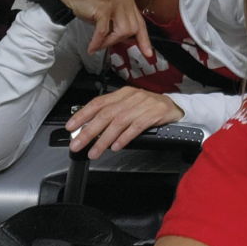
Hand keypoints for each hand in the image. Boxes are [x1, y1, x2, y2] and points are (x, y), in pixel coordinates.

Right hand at [55, 0, 153, 58]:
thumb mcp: (109, 13)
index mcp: (129, 0)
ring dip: (108, 42)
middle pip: (132, 29)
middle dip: (118, 41)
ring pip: (121, 32)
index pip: (140, 22)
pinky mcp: (104, 8)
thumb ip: (119, 23)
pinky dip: (98, 42)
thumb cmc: (88, 5)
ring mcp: (116, 2)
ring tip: (97, 44)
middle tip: (104, 44)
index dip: (144, 39)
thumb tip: (127, 40)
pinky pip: (104, 32)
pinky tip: (91, 47)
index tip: (148, 53)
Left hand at [65, 86, 183, 158]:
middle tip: (78, 144)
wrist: (176, 107)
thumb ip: (113, 115)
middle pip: (106, 114)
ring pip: (119, 121)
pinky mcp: (154, 113)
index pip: (99, 102)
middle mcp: (131, 97)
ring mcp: (143, 104)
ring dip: (104, 139)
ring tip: (94, 152)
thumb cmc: (149, 108)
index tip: (71, 126)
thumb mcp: (130, 107)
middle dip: (89, 130)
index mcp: (123, 93)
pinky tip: (116, 146)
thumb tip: (91, 130)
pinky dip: (124, 137)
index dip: (83, 114)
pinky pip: (136, 126)